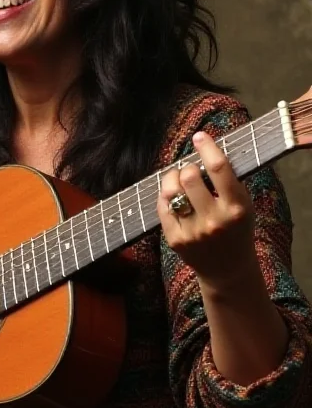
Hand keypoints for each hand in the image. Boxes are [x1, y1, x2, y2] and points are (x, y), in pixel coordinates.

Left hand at [157, 131, 256, 285]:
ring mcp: (193, 231)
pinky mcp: (176, 240)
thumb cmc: (236, 230)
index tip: (199, 137)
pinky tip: (173, 197)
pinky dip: (165, 196)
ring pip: (171, 191)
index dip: (207, 148)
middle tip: (190, 170)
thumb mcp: (244, 205)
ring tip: (179, 180)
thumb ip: (228, 182)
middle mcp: (214, 220)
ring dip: (172, 179)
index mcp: (236, 208)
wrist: (228, 270)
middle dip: (188, 168)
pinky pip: (162, 207)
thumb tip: (205, 150)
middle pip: (189, 177)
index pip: (219, 169)